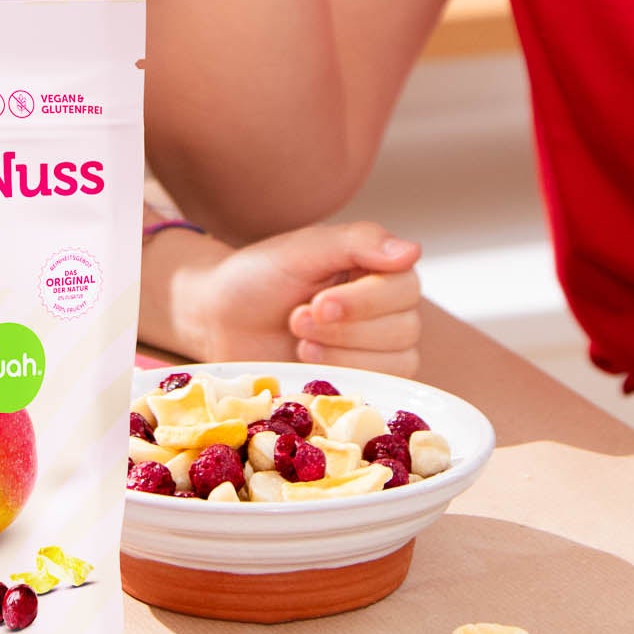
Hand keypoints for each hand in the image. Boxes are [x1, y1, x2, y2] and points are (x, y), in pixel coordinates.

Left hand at [173, 218, 421, 372]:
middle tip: (297, 319)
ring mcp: (377, 349)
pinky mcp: (363, 381)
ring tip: (299, 341)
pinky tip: (306, 363)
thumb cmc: (259, 277)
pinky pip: (382, 390)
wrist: (220, 320)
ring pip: (398, 362)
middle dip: (345, 329)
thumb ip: (357, 242)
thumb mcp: (303, 250)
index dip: (364, 302)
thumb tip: (413, 250)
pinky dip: (342, 376)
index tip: (317, 302)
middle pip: (405, 328)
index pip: (406, 287)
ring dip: (341, 354)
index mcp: (376, 269)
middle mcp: (386, 309)